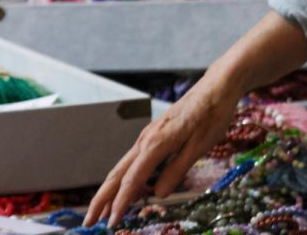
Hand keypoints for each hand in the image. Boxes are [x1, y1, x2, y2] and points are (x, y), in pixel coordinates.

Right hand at [84, 72, 242, 225]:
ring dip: (110, 189)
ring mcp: (149, 136)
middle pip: (117, 173)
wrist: (217, 86)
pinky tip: (129, 190)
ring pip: (123, 166)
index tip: (111, 225)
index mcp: (156, 143)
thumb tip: (158, 194)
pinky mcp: (155, 135)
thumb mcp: (199, 146)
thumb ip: (177, 170)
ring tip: (101, 211)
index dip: (120, 204)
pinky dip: (125, 177)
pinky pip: (134, 160)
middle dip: (102, 199)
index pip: (131, 180)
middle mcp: (146, 139)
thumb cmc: (212, 114)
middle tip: (89, 221)